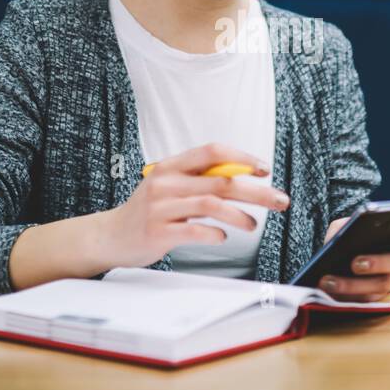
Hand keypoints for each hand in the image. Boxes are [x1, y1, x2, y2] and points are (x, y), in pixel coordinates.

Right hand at [102, 142, 289, 268]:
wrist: (110, 236)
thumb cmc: (149, 211)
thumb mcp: (170, 187)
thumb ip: (200, 180)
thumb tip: (243, 178)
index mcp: (171, 166)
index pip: (213, 151)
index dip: (243, 158)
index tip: (264, 170)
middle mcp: (166, 182)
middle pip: (222, 181)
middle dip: (257, 191)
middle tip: (279, 200)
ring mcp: (160, 207)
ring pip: (212, 204)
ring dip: (240, 215)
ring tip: (253, 225)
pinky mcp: (157, 232)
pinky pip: (194, 230)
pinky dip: (215, 234)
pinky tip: (223, 237)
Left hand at [316, 217, 389, 301]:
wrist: (336, 260)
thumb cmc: (347, 238)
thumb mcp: (344, 226)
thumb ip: (347, 226)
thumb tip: (345, 235)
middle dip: (380, 262)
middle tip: (356, 263)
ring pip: (382, 285)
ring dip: (354, 284)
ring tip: (329, 280)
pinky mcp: (376, 297)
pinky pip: (366, 300)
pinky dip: (344, 293)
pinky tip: (326, 286)